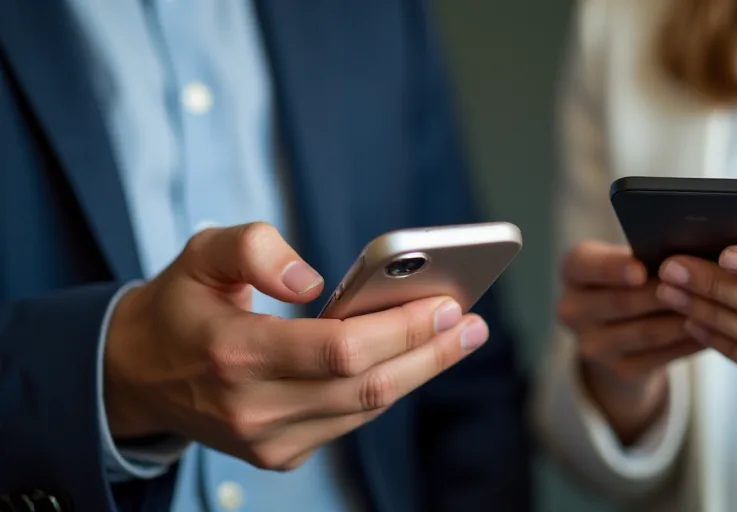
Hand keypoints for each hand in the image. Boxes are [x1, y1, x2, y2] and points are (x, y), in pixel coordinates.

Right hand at [103, 222, 488, 469]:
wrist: (136, 375)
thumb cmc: (181, 305)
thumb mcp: (201, 254)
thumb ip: (254, 248)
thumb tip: (312, 280)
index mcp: (233, 354)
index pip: (339, 350)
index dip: (401, 329)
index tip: (448, 303)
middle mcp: (253, 409)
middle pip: (368, 387)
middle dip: (429, 353)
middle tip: (471, 323)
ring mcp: (267, 441)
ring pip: (366, 410)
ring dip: (420, 372)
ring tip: (459, 338)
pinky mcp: (279, 454)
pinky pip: (350, 421)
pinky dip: (387, 389)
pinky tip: (415, 359)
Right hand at [557, 240, 701, 441]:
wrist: (620, 326)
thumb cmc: (634, 277)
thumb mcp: (629, 258)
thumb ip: (648, 253)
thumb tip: (691, 255)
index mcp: (574, 270)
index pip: (585, 264)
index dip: (612, 268)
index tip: (641, 270)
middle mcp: (572, 309)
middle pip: (620, 302)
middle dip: (662, 293)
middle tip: (700, 284)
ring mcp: (593, 345)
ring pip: (646, 332)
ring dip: (683, 319)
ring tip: (716, 307)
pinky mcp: (619, 370)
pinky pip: (661, 356)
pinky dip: (689, 342)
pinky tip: (713, 330)